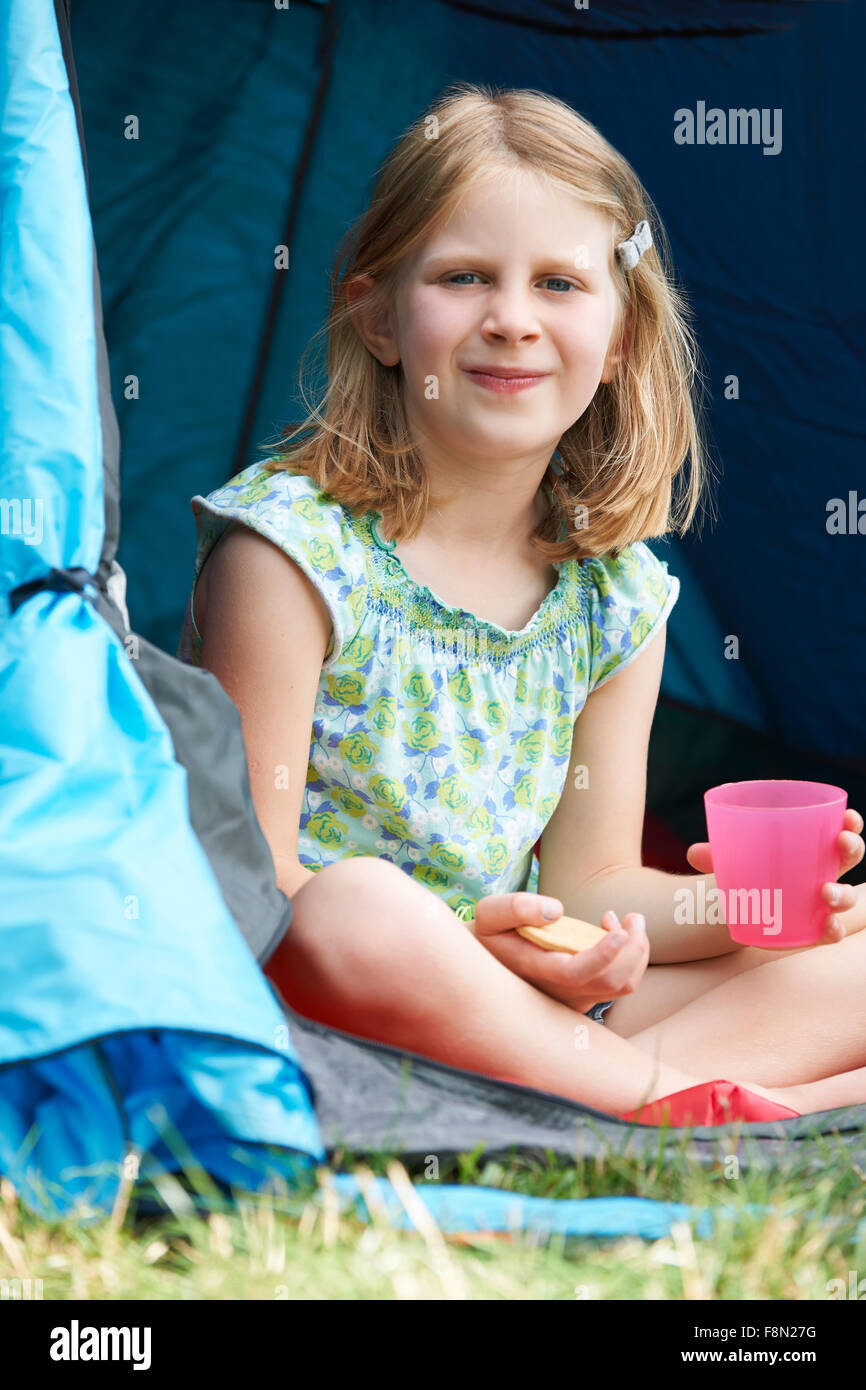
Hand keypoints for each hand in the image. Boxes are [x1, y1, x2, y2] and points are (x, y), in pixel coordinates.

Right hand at [472, 891, 649, 1012]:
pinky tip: (610, 931)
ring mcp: (575, 999)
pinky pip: (619, 984)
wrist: (486, 967)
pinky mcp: (585, 997)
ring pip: (623, 985)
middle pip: (614, 982)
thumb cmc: (489, 934)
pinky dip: (627, 957)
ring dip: (634, 950)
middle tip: (633, 916)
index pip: (577, 974)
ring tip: (620, 919)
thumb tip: (556, 911)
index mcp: (536, 970)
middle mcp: (559, 993)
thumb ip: (517, 907)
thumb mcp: (490, 912)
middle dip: (634, 946)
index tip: (619, 930)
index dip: (604, 954)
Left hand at [687, 807, 864, 943]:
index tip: (849, 816)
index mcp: (811, 849)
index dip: (851, 825)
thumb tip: (694, 853)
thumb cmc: (747, 874)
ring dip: (843, 893)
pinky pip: (832, 931)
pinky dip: (833, 930)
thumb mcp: (733, 861)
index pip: (839, 831)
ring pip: (847, 896)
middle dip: (852, 848)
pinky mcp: (814, 928)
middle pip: (849, 858)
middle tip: (842, 841)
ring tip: (826, 891)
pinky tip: (827, 926)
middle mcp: (823, 872)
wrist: (743, 910)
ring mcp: (821, 902)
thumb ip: (716, 856)